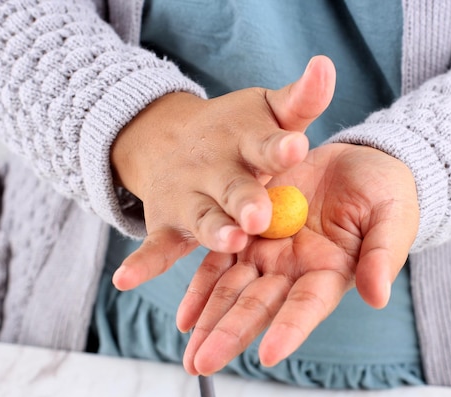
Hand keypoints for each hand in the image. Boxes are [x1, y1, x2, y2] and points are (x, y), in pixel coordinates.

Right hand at [111, 56, 335, 289]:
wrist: (175, 139)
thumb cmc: (240, 131)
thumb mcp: (271, 112)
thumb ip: (302, 98)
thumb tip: (326, 63)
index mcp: (246, 141)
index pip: (266, 144)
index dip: (280, 147)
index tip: (296, 147)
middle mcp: (216, 168)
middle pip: (234, 187)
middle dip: (246, 200)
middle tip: (260, 216)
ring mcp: (189, 196)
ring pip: (202, 218)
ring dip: (212, 231)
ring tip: (228, 241)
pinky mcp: (168, 223)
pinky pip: (156, 247)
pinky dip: (141, 264)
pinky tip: (124, 279)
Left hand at [176, 143, 419, 374]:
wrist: (360, 163)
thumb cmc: (386, 194)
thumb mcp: (392, 219)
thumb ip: (382, 255)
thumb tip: (377, 297)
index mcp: (330, 273)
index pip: (307, 306)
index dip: (289, 329)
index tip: (269, 354)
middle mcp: (295, 270)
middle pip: (259, 306)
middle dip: (231, 335)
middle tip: (202, 364)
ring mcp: (270, 251)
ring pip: (233, 289)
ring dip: (209, 320)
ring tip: (188, 353)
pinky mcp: (250, 228)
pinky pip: (220, 259)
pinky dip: (202, 286)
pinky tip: (185, 316)